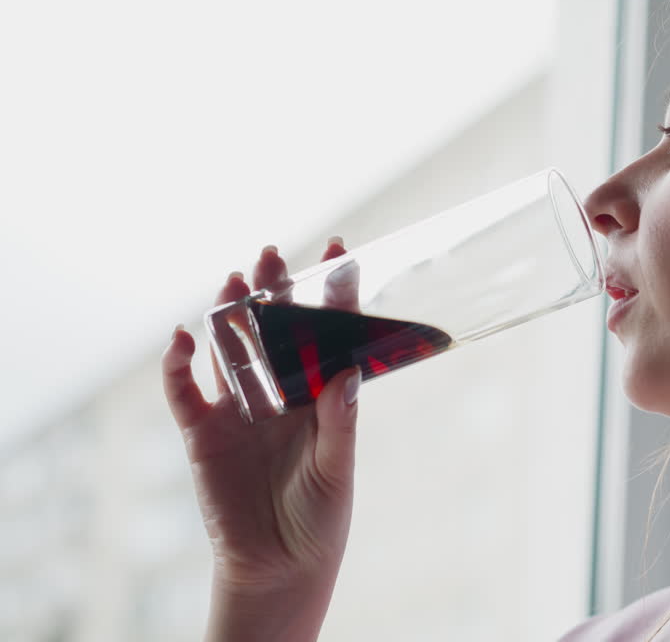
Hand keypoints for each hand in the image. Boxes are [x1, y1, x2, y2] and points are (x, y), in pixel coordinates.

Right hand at [162, 239, 358, 641]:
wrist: (279, 565)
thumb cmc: (320, 516)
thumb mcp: (337, 469)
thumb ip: (340, 423)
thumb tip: (345, 372)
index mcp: (320, 394)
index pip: (328, 333)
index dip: (333, 292)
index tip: (342, 251)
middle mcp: (280, 392)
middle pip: (275, 329)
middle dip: (274, 290)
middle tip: (273, 255)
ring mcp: (239, 409)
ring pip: (231, 348)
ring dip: (229, 314)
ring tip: (234, 279)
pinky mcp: (203, 432)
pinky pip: (184, 390)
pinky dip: (178, 362)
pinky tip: (183, 337)